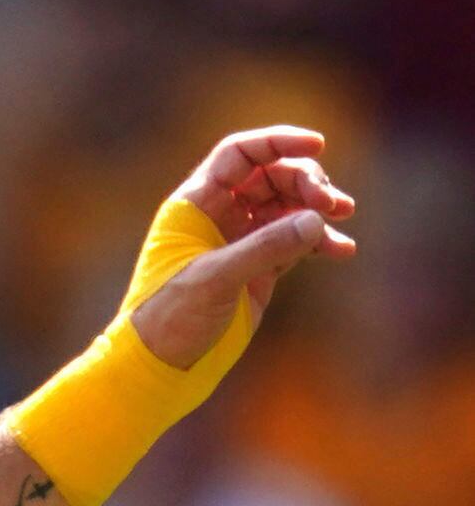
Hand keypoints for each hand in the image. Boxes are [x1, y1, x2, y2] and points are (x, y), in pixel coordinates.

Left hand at [132, 125, 357, 366]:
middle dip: (306, 180)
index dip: (277, 142)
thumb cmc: (170, 316)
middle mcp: (218, 216)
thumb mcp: (215, 278)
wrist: (161, 363)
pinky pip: (297, 241)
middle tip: (331, 203)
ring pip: (288, 206)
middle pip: (272, 176)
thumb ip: (265, 247)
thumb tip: (316, 218)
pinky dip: (321, 241)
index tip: (318, 144)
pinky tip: (342, 250)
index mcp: (194, 205)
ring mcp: (240, 241)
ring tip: (342, 215)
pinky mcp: (258, 269)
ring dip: (318, 206)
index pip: (239, 156)